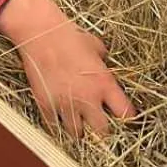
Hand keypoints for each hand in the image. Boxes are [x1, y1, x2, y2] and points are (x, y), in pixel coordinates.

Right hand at [0, 0, 135, 136]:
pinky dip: (56, 124)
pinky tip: (58, 118)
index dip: (126, 116)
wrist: (41, 33)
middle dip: (101, 128)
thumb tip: (104, 62)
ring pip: (77, 134)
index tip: (124, 116)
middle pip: (102, 131)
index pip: (124, 113)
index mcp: (104, 83)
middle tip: (98, 122)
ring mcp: (66, 104)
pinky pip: (54, 126)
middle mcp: (88, 98)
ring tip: (77, 121)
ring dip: (78, 129)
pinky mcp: (47, 105)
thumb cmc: (68, 35)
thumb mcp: (95, 45)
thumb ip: (103, 59)